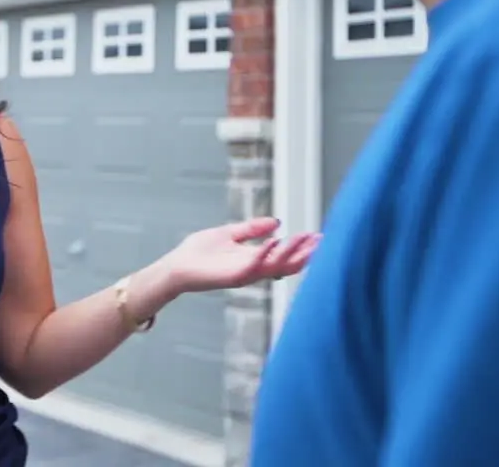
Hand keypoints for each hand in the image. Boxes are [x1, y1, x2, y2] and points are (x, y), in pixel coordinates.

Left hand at [161, 218, 319, 293]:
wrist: (176, 267)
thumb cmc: (199, 252)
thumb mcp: (229, 233)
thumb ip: (251, 228)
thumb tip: (277, 222)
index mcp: (254, 258)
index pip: (284, 254)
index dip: (301, 246)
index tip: (319, 236)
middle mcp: (254, 268)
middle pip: (286, 263)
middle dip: (305, 253)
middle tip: (323, 242)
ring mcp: (245, 274)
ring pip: (275, 266)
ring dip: (292, 253)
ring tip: (307, 240)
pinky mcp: (232, 277)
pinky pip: (253, 266)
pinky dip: (265, 254)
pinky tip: (275, 241)